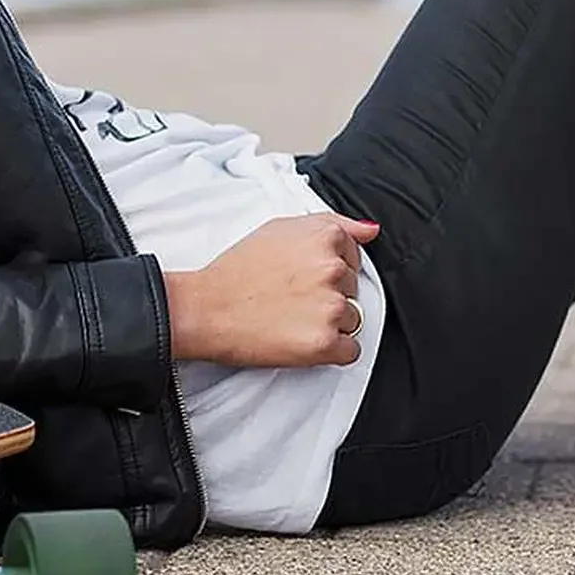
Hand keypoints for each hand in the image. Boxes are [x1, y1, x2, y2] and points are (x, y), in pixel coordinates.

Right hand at [164, 213, 377, 368]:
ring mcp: (332, 307)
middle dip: (328, 293)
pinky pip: (350, 350)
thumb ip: (331, 224)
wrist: (205, 309)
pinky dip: (329, 349)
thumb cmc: (235, 271)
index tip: (301, 274)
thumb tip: (369, 231)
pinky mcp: (326, 343)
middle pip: (353, 287)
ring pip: (353, 319)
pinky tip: (298, 337)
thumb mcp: (278, 229)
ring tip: (290, 316)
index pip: (353, 255)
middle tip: (289, 295)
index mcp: (323, 237)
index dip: (326, 267)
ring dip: (328, 322)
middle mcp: (332, 269)